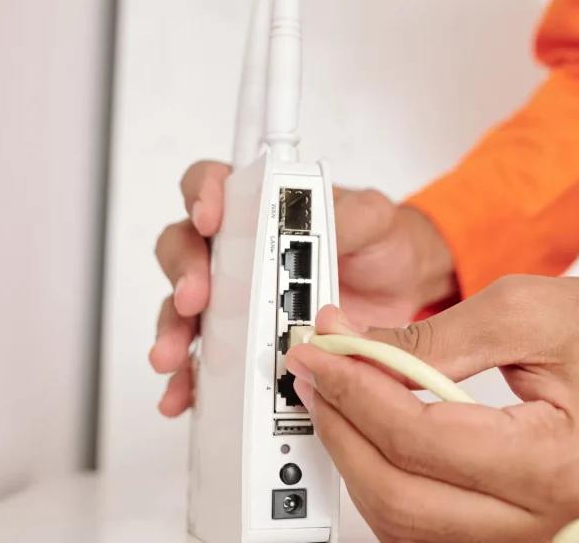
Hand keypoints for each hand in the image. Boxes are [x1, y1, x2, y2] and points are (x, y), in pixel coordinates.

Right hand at [150, 159, 456, 416]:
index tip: (209, 219)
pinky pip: (206, 361)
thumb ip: (345, 216)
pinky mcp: (245, 343)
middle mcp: (236, 250)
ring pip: (184, 310)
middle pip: (184, 250)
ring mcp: (236, 299)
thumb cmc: (379, 244)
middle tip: (195, 299)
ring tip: (174, 356)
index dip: (202, 195)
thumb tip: (316, 226)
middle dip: (184, 274)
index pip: (212, 184)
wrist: (405, 292)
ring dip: (174, 333)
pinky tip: (185, 394)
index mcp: (259, 207)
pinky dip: (191, 379)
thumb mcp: (372, 219)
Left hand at [285, 275, 578, 541]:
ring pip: (408, 525)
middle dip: (343, 432)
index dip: (355, 391)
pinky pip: (434, 526)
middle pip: (401, 501)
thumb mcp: (526, 309)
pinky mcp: (522, 533)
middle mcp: (549, 520)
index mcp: (559, 464)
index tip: (319, 351)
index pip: (422, 439)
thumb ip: (434, 338)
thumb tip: (357, 351)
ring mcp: (537, 536)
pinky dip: (393, 480)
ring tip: (340, 396)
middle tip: (316, 374)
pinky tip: (378, 431)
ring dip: (361, 460)